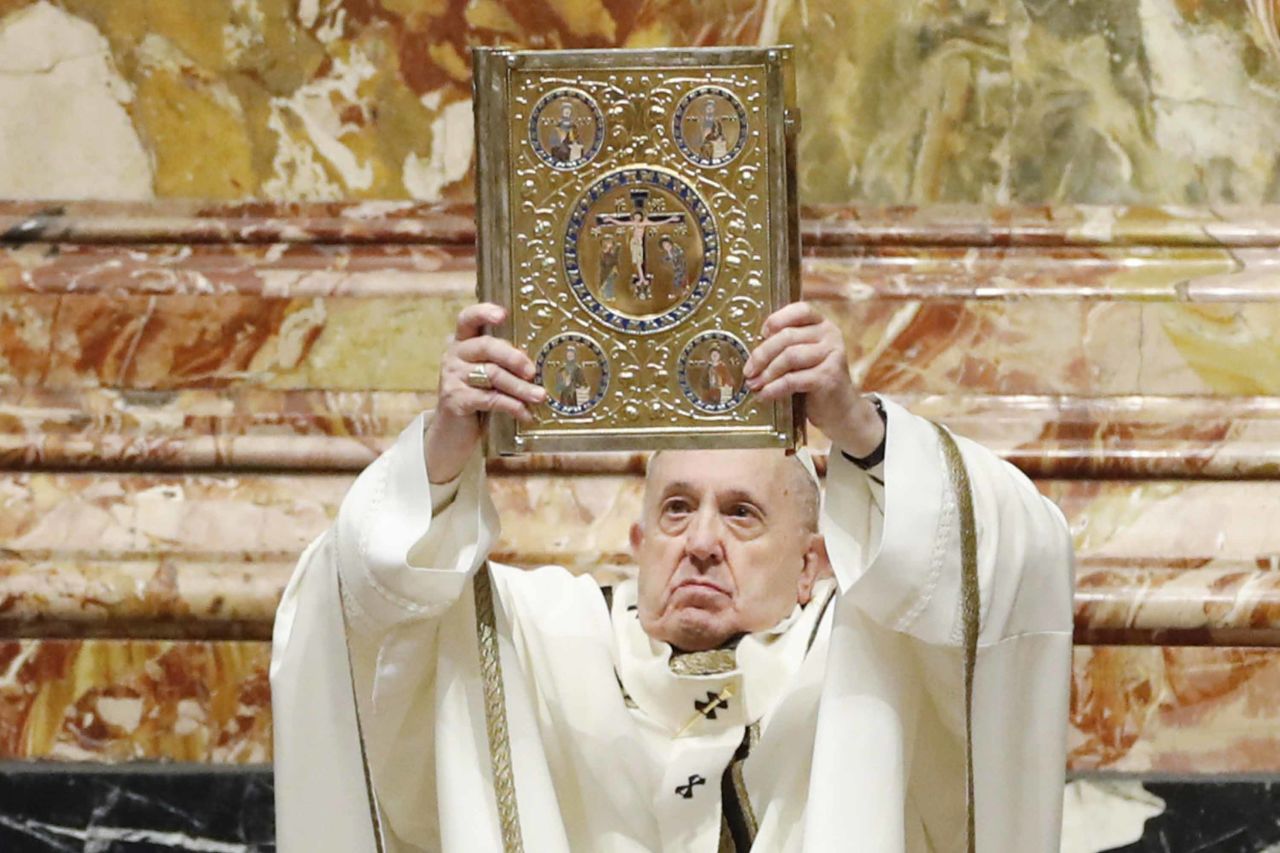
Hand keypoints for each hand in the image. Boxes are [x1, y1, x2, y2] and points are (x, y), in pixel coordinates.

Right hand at [424, 303, 545, 482]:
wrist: (452, 435)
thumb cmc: (477, 400)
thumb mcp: (489, 377)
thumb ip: (504, 364)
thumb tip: (537, 363)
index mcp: (463, 343)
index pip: (468, 319)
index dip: (484, 312)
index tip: (503, 314)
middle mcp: (454, 355)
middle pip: (487, 346)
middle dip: (514, 357)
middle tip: (532, 371)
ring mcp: (452, 377)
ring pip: (492, 375)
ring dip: (520, 387)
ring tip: (539, 396)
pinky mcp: (455, 399)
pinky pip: (490, 399)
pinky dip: (512, 406)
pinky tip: (525, 414)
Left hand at [742, 302, 883, 456]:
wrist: (841, 411)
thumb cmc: (815, 383)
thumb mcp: (802, 360)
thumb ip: (785, 348)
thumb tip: (752, 354)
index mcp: (822, 325)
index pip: (799, 310)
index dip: (777, 319)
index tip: (761, 334)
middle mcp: (830, 335)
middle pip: (787, 336)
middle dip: (762, 354)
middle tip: (748, 371)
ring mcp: (832, 355)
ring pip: (789, 357)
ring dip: (766, 373)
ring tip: (753, 385)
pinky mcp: (829, 377)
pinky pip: (793, 379)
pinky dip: (774, 388)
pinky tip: (764, 395)